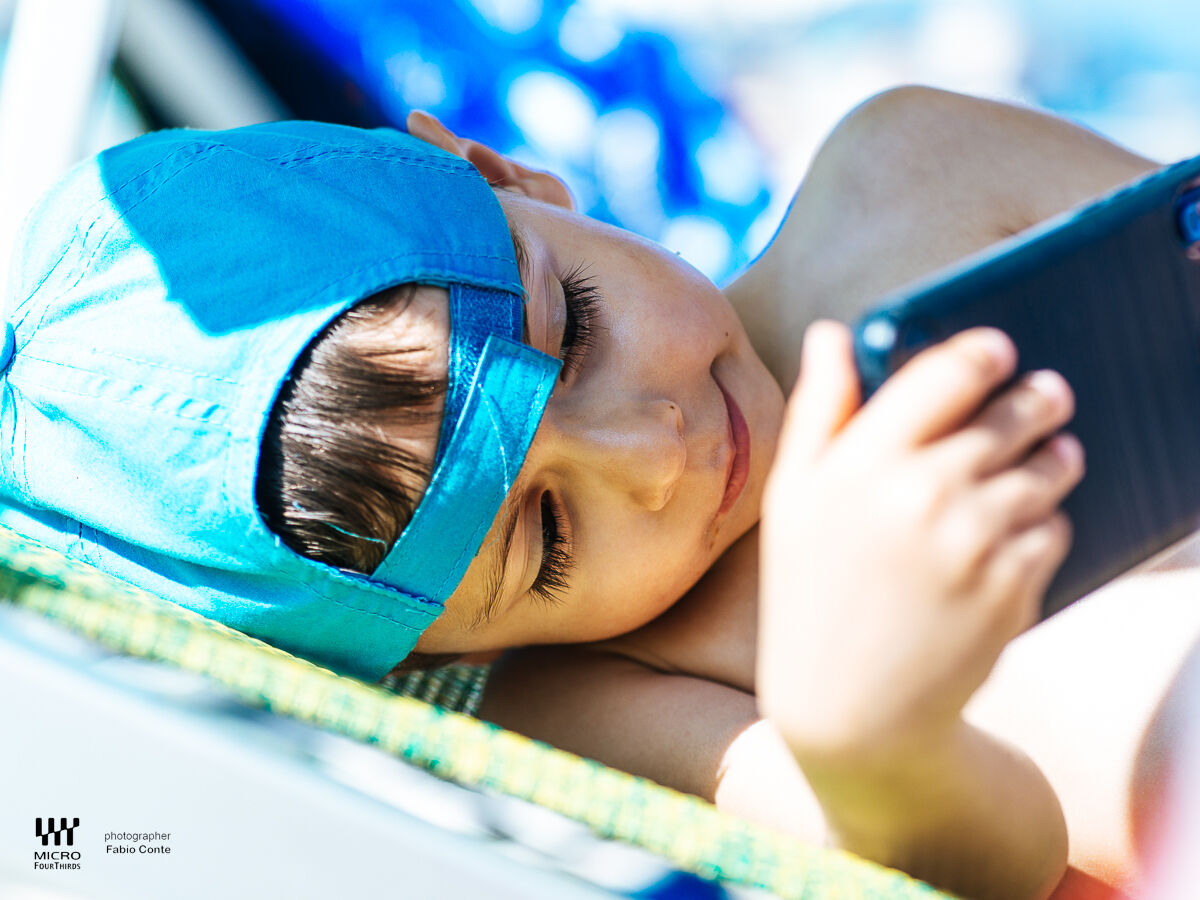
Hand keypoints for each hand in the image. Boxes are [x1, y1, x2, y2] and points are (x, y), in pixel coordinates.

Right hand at [757, 321, 1082, 763]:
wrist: (850, 709)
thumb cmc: (811, 592)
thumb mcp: (794, 498)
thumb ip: (817, 409)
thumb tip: (830, 333)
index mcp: (862, 462)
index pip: (946, 373)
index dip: (983, 352)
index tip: (999, 348)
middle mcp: (923, 492)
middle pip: (1013, 414)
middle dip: (1036, 399)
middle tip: (1047, 395)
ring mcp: (974, 541)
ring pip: (1046, 470)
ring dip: (1053, 459)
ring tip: (1049, 460)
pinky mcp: (1014, 585)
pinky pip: (1052, 529)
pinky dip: (1042, 526)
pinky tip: (1012, 538)